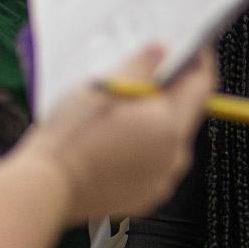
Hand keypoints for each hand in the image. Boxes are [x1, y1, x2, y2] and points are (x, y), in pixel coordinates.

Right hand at [17, 46, 216, 221]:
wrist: (46, 187)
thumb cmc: (71, 138)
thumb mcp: (104, 87)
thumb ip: (141, 66)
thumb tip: (160, 51)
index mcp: (172, 127)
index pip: (202, 86)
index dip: (198, 63)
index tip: (191, 50)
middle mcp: (174, 157)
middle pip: (183, 114)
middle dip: (166, 95)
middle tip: (140, 79)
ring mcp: (161, 180)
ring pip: (166, 140)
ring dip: (150, 123)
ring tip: (116, 113)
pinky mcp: (144, 197)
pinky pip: (151, 164)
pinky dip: (138, 150)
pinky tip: (111, 141)